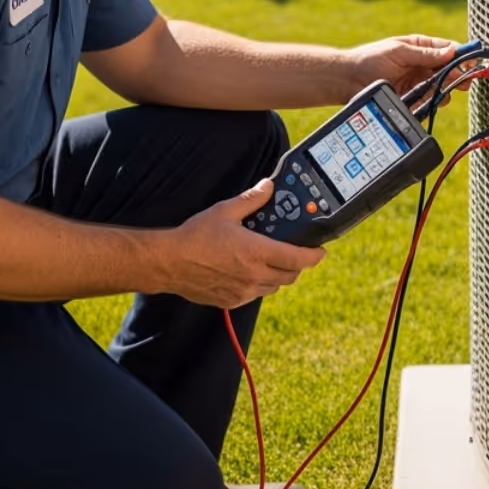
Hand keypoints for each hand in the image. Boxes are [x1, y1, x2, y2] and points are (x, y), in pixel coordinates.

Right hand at [157, 179, 325, 307]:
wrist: (169, 263)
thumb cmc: (195, 237)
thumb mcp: (226, 211)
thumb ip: (252, 199)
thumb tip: (268, 187)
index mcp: (256, 253)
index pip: (298, 259)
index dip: (314, 256)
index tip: (320, 251)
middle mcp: (254, 276)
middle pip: (290, 275)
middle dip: (297, 264)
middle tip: (294, 252)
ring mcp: (243, 292)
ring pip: (274, 286)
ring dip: (278, 274)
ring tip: (269, 259)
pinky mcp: (231, 301)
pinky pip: (255, 295)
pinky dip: (259, 284)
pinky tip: (247, 271)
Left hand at [343, 34, 458, 98]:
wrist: (349, 81)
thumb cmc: (370, 60)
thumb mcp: (399, 52)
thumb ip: (425, 54)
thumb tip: (450, 52)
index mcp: (420, 47)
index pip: (448, 49)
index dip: (461, 55)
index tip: (471, 61)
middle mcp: (422, 64)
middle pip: (449, 70)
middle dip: (458, 75)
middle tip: (464, 80)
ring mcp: (419, 82)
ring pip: (443, 87)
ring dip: (445, 89)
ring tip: (443, 90)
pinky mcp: (413, 98)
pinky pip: (430, 101)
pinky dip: (432, 101)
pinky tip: (428, 99)